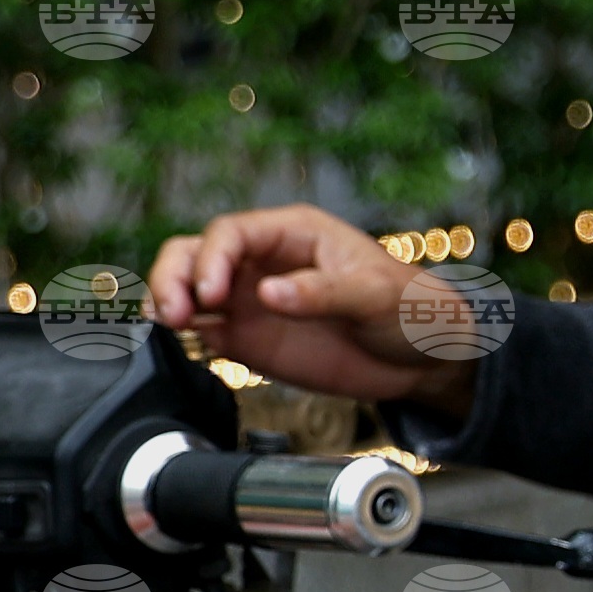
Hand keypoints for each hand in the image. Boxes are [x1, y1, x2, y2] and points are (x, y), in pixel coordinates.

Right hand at [148, 203, 482, 422]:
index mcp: (292, 233)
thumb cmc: (410, 309)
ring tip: (173, 327)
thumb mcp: (376, 296)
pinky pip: (202, 329)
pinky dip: (184, 334)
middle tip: (176, 314)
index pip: (230, 233)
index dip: (211, 260)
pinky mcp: (248, 336)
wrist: (423, 358)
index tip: (212, 295)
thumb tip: (265, 293)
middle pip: (192, 254)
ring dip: (169, 303)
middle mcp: (260, 260)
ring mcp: (249, 298)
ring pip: (186, 288)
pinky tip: (187, 345)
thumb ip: (323, 293)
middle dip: (173, 277)